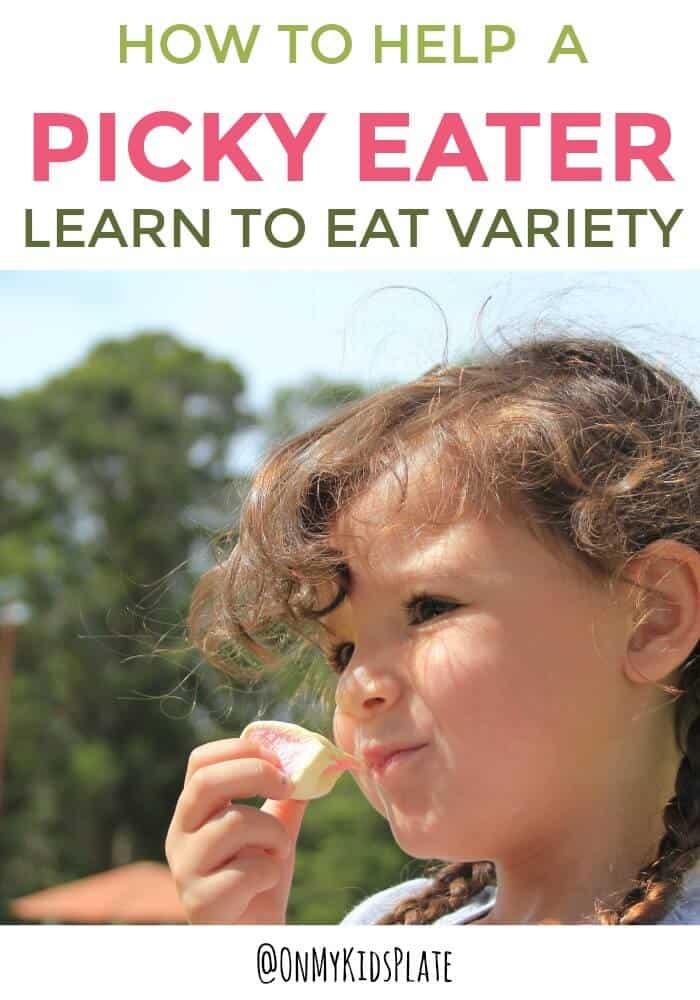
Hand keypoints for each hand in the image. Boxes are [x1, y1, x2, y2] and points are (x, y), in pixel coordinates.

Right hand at [165, 738, 306, 923]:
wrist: (255, 936)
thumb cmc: (258, 877)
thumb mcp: (273, 829)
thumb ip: (285, 797)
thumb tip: (312, 760)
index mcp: (194, 810)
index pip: (200, 762)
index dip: (239, 749)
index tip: (277, 758)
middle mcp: (179, 835)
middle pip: (207, 782)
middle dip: (255, 773)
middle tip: (287, 785)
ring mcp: (185, 870)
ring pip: (233, 824)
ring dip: (273, 833)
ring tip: (279, 850)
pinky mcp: (200, 903)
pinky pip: (246, 871)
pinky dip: (269, 871)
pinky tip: (264, 883)